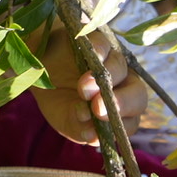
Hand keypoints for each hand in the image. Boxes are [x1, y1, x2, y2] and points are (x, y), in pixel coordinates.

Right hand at [27, 24, 147, 144]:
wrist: (38, 72)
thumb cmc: (59, 101)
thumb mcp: (67, 121)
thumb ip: (80, 130)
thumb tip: (91, 135)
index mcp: (119, 111)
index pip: (131, 122)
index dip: (119, 125)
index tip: (98, 126)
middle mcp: (122, 86)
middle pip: (137, 95)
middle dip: (121, 103)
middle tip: (98, 108)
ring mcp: (112, 62)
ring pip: (120, 69)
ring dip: (103, 81)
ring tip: (84, 88)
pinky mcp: (98, 41)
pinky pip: (104, 46)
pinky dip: (99, 53)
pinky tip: (90, 59)